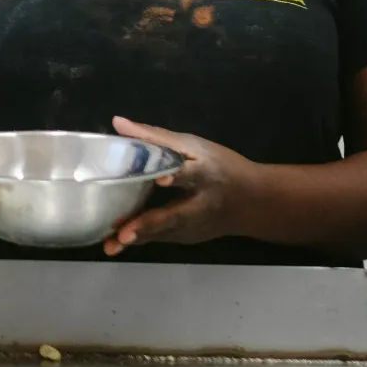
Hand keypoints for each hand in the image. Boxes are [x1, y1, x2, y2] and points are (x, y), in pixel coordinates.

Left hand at [102, 118, 263, 255]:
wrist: (253, 202)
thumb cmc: (221, 166)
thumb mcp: (193, 146)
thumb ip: (155, 137)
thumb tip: (118, 122)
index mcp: (205, 173)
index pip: (190, 174)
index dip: (176, 176)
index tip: (160, 179)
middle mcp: (201, 203)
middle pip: (174, 215)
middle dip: (149, 224)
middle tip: (124, 233)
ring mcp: (195, 225)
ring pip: (164, 232)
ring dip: (138, 238)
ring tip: (112, 244)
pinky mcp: (187, 237)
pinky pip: (160, 237)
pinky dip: (140, 239)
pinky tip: (115, 244)